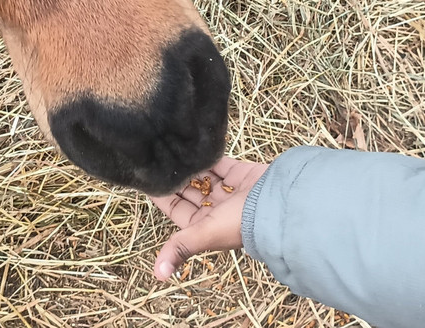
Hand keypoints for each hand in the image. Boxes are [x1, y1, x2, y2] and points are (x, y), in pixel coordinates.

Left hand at [149, 155, 268, 280]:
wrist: (278, 204)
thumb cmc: (242, 223)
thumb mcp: (206, 234)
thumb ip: (181, 248)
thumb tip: (158, 276)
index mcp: (204, 225)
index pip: (176, 209)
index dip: (162, 196)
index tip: (146, 179)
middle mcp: (215, 209)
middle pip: (188, 191)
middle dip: (175, 178)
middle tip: (157, 157)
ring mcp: (228, 191)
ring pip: (203, 176)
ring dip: (190, 166)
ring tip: (172, 149)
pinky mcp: (240, 174)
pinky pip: (220, 164)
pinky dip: (208, 158)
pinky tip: (194, 147)